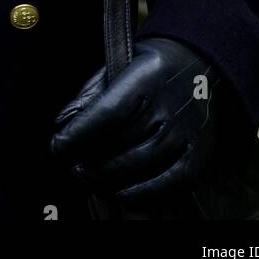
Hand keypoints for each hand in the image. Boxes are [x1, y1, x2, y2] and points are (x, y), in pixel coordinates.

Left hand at [48, 37, 220, 213]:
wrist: (196, 63)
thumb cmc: (147, 68)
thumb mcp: (117, 64)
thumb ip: (90, 94)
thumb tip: (62, 124)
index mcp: (146, 74)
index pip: (110, 110)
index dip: (81, 132)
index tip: (59, 146)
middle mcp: (169, 102)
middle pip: (125, 139)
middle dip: (92, 159)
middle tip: (74, 168)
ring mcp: (186, 128)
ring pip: (144, 162)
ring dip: (111, 177)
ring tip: (90, 179)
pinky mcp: (199, 151)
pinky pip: (173, 181)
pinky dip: (146, 193)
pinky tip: (123, 195)